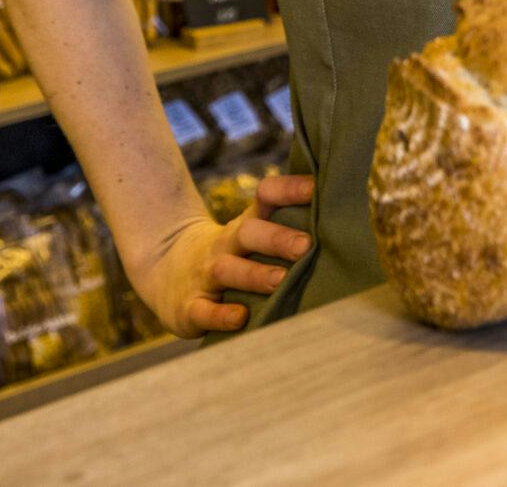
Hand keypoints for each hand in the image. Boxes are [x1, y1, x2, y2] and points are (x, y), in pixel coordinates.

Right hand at [130, 173, 314, 336]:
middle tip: (306, 246)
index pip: (266, 197)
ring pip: (228, 269)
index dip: (289, 189)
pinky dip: (221, 314)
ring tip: (281, 281)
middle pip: (249, 233)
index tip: (317, 188)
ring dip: (255, 275)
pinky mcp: (189, 307)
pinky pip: (204, 310)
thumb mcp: (249, 237)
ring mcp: (204, 275)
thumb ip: (284, 232)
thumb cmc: (230, 256)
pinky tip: (240, 318)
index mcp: (245, 226)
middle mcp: (225, 246)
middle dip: (277, 238)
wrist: (163, 271)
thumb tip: (343, 226)